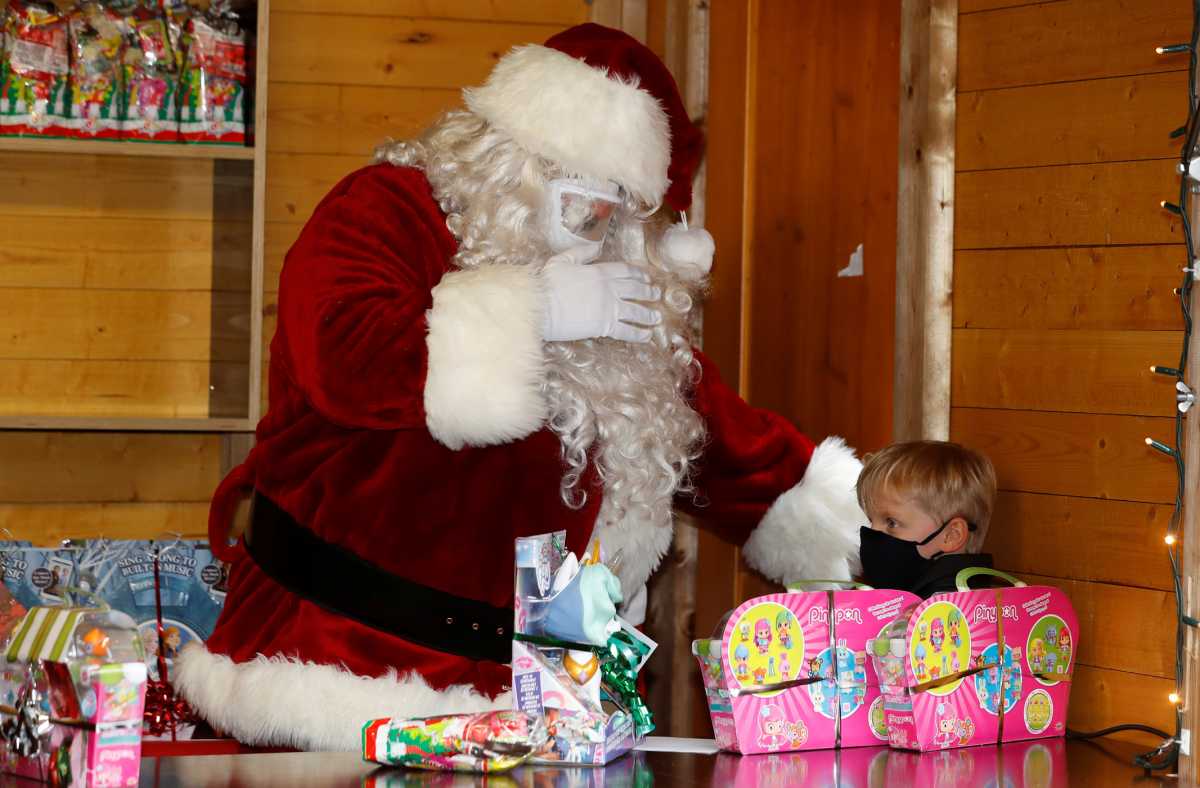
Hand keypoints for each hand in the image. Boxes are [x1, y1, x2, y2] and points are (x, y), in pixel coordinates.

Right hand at [541, 247, 661, 342]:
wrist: (541, 307)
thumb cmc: (547, 284)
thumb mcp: (562, 260)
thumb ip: (581, 253)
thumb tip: (597, 247)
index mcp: (600, 271)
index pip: (625, 271)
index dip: (638, 274)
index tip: (647, 277)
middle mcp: (609, 289)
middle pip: (635, 289)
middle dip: (648, 292)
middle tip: (656, 295)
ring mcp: (609, 308)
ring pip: (635, 311)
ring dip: (648, 315)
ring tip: (657, 318)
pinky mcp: (605, 326)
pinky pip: (627, 330)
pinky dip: (638, 334)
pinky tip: (646, 336)